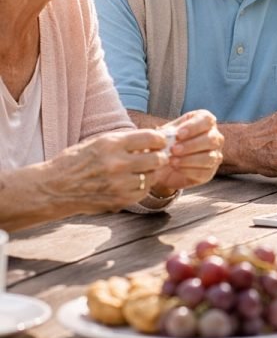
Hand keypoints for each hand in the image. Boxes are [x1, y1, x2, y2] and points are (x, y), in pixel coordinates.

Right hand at [50, 130, 168, 213]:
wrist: (54, 188)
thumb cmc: (76, 161)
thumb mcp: (98, 142)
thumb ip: (125, 140)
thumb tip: (153, 137)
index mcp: (111, 144)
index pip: (151, 138)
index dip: (160, 140)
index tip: (160, 142)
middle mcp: (117, 163)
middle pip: (157, 159)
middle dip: (159, 157)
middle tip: (157, 157)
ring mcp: (118, 184)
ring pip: (152, 177)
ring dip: (151, 172)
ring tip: (142, 170)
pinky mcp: (118, 200)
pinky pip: (143, 192)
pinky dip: (142, 186)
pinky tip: (133, 182)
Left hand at [151, 110, 222, 193]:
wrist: (164, 164)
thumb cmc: (167, 142)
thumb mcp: (165, 134)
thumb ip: (166, 133)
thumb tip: (164, 136)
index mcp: (205, 121)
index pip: (207, 120)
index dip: (194, 127)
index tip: (178, 134)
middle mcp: (215, 137)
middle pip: (211, 139)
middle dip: (191, 145)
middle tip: (173, 149)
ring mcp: (215, 155)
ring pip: (210, 157)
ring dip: (189, 159)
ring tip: (172, 160)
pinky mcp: (210, 172)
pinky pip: (204, 172)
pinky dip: (188, 170)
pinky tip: (176, 168)